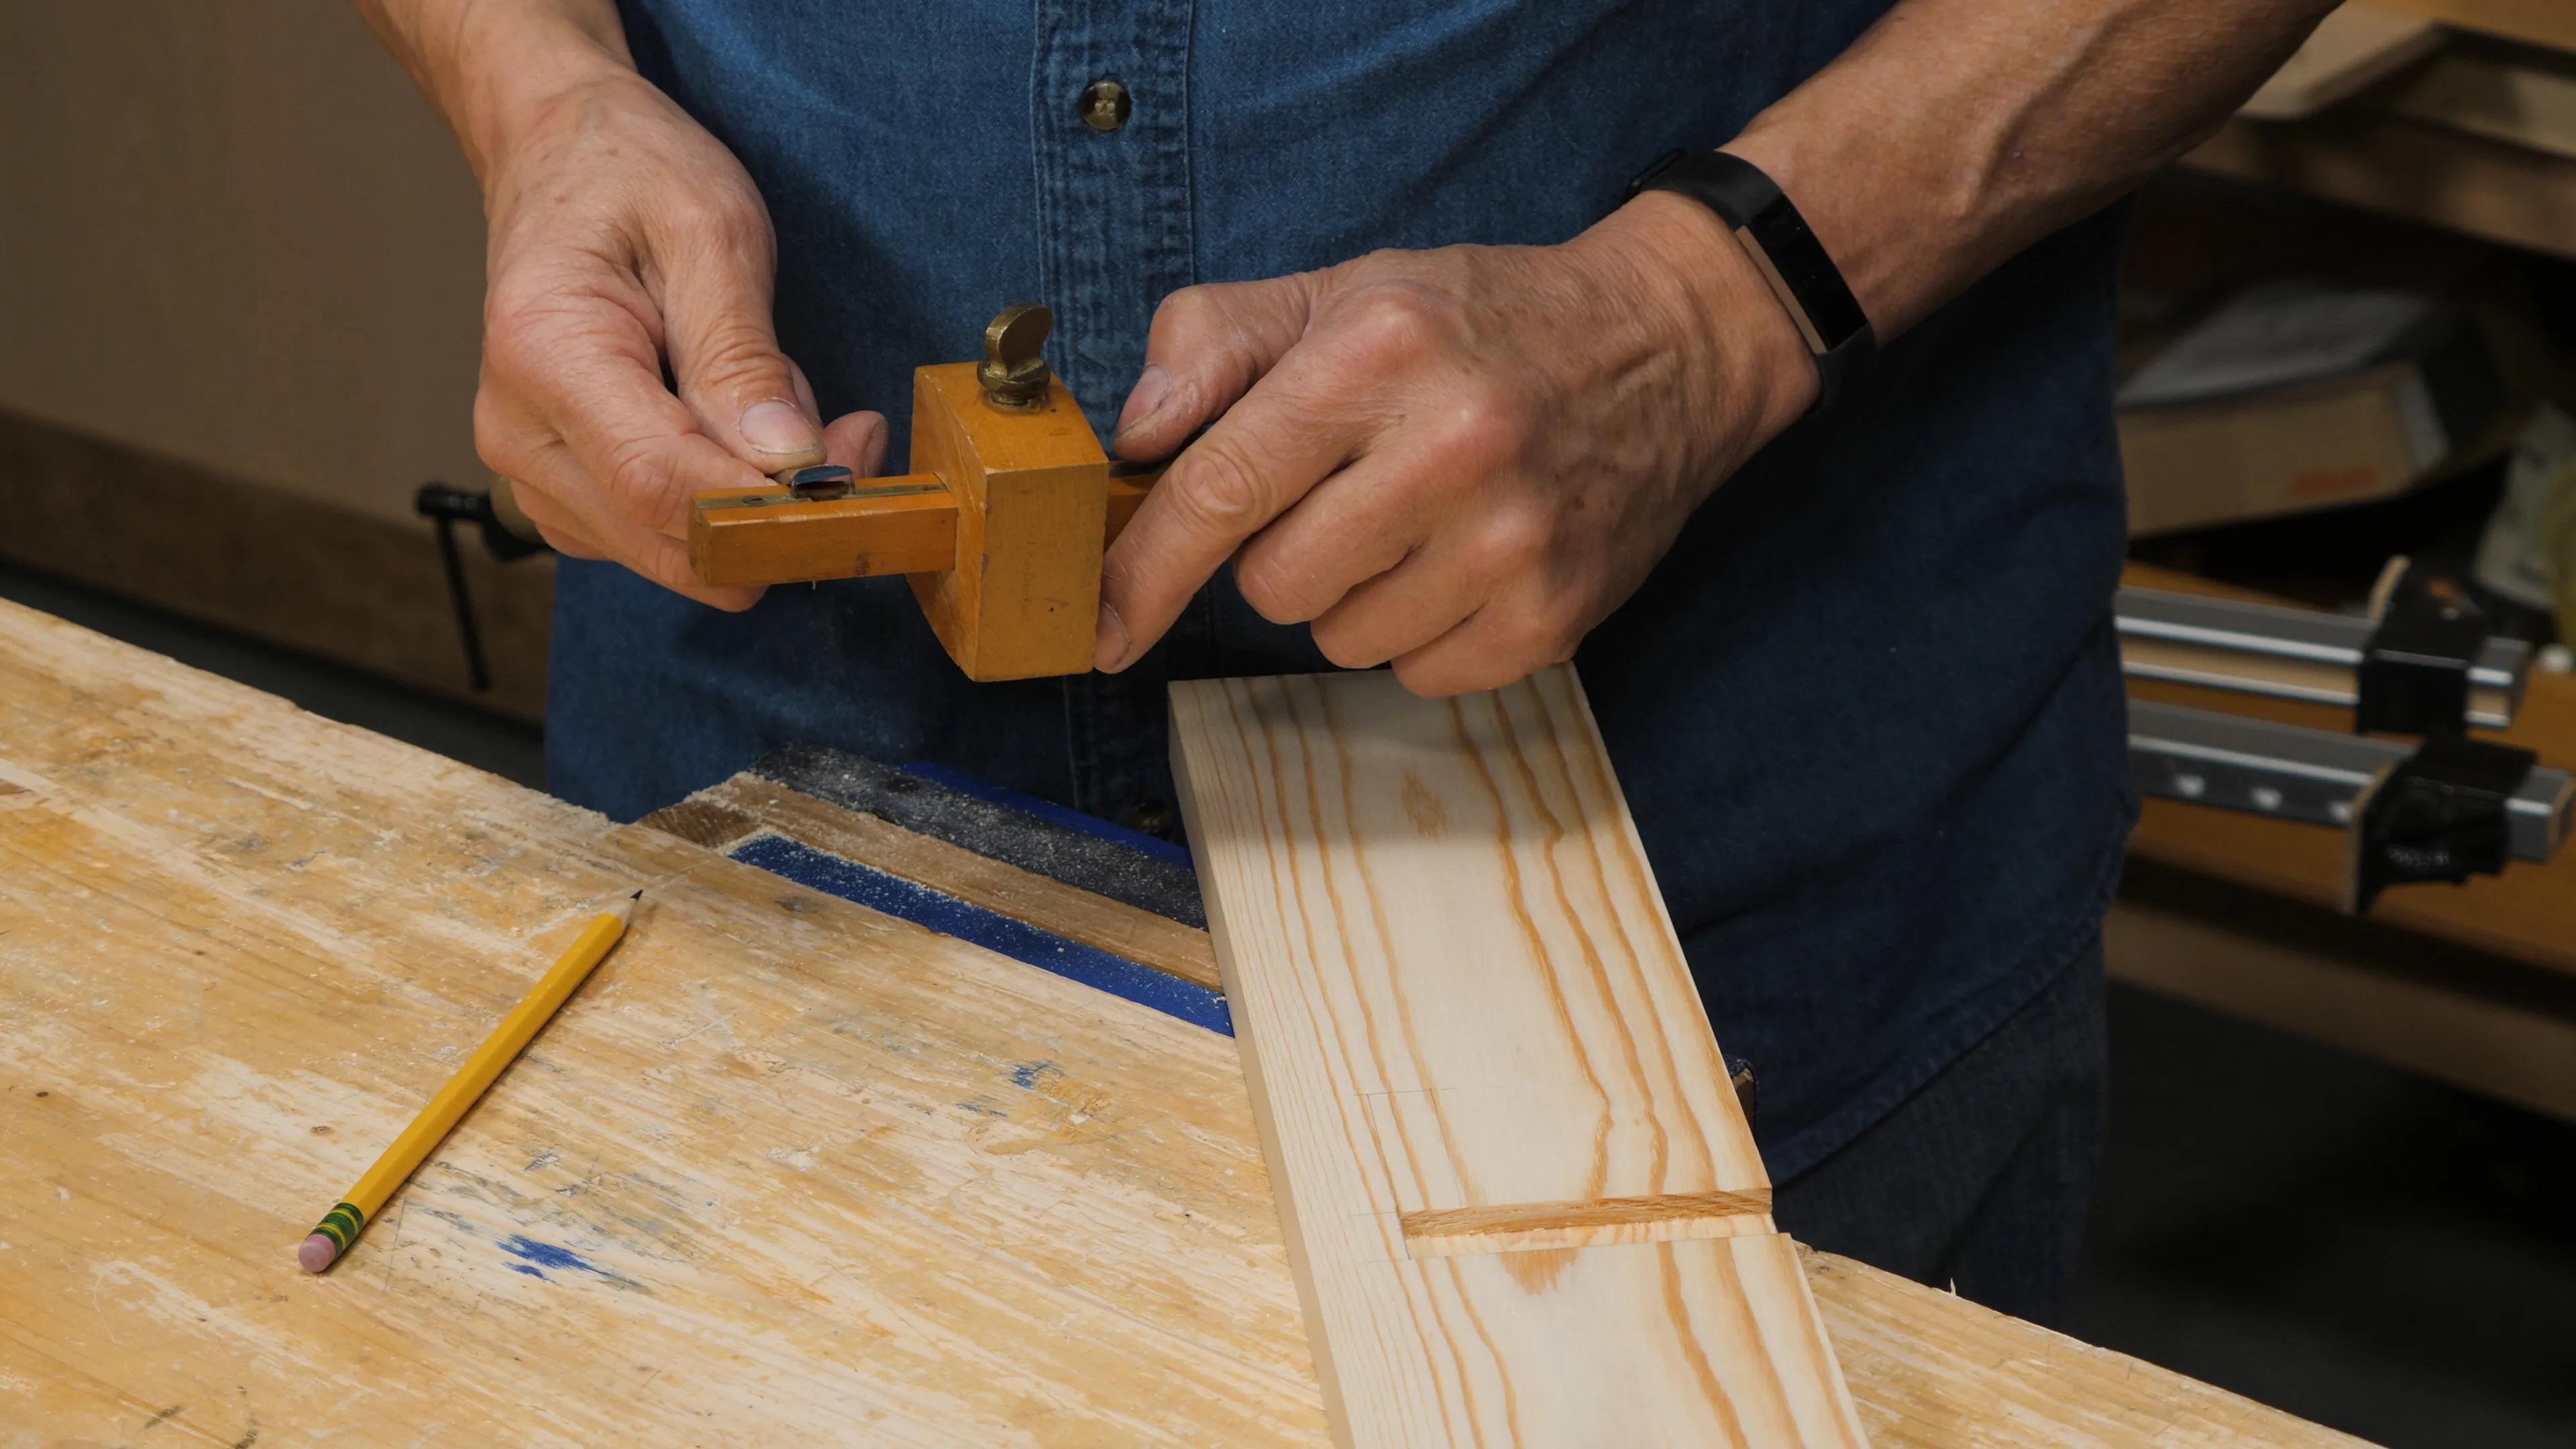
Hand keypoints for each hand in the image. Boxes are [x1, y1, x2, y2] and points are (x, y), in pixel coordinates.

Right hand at [473, 70, 887, 607]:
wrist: (562, 155)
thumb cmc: (632, 175)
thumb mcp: (713, 234)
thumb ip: (745, 357)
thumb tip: (789, 465)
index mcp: (545, 356)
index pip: (661, 485)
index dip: (771, 503)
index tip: (855, 460)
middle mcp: (521, 434)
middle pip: (671, 540)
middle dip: (778, 506)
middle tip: (841, 426)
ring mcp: (533, 473)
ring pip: (679, 553)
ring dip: (750, 495)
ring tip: (758, 391)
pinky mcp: (564, 494)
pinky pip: (663, 537)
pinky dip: (721, 496)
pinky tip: (727, 419)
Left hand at [1098, 190, 1820, 695]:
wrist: (1670, 349)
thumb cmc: (1485, 322)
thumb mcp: (1345, 289)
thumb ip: (1216, 340)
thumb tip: (1138, 436)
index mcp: (1379, 352)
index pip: (1221, 488)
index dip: (1143, 570)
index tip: (1102, 622)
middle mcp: (1451, 447)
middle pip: (1273, 586)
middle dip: (1283, 553)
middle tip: (1348, 492)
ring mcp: (1511, 542)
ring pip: (1341, 640)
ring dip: (1355, 596)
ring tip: (1420, 520)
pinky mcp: (1551, 617)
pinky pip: (1416, 674)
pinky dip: (1422, 633)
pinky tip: (1466, 561)